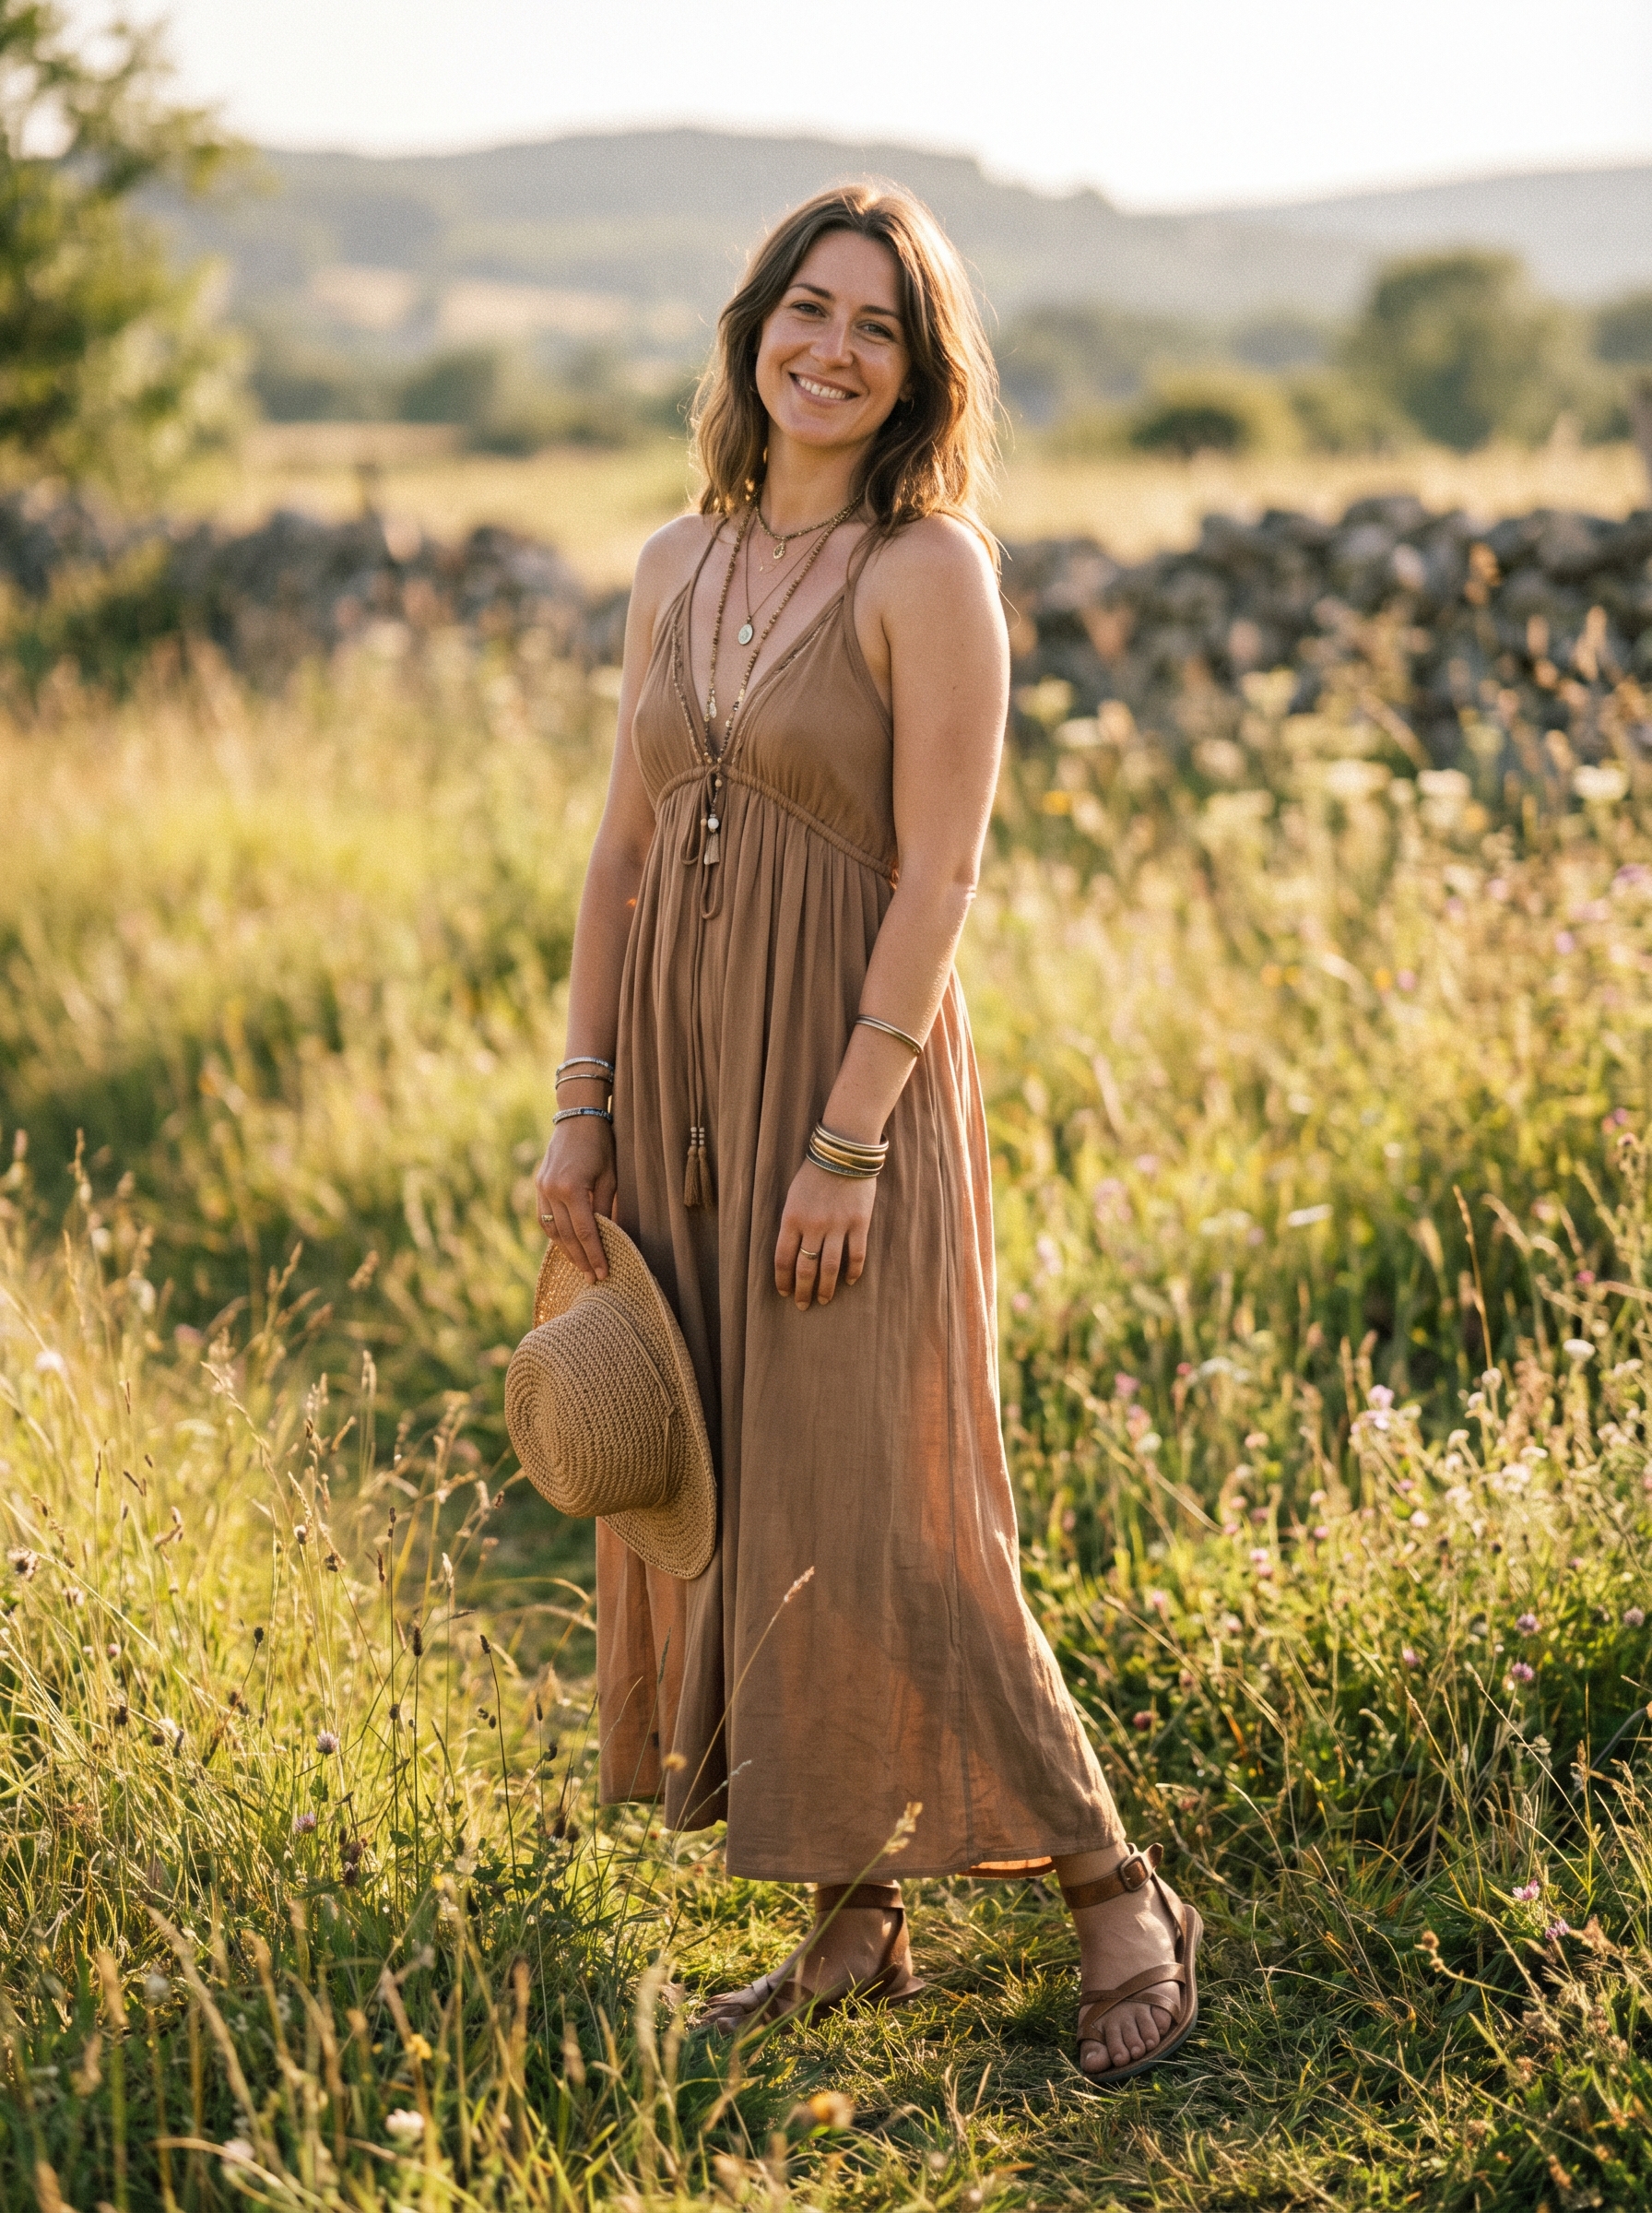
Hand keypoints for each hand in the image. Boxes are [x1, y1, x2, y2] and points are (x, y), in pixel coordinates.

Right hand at [534, 1117, 616, 1281]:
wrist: (577, 1118)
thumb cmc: (600, 1145)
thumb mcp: (609, 1177)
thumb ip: (604, 1207)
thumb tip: (607, 1236)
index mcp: (571, 1189)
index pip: (585, 1232)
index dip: (594, 1255)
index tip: (603, 1273)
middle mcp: (552, 1191)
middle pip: (567, 1236)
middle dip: (580, 1259)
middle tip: (592, 1278)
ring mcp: (541, 1189)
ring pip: (552, 1230)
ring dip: (565, 1250)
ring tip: (580, 1265)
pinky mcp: (539, 1186)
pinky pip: (544, 1217)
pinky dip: (555, 1233)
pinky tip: (566, 1244)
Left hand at [774, 1160, 877, 1309]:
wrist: (844, 1152)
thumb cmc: (814, 1173)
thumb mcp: (793, 1197)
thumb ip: (792, 1224)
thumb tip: (791, 1253)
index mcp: (792, 1218)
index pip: (783, 1258)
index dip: (782, 1279)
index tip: (784, 1292)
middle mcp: (813, 1225)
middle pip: (805, 1268)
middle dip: (802, 1291)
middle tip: (802, 1305)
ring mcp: (838, 1225)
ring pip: (830, 1267)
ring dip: (826, 1288)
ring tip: (824, 1300)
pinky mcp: (860, 1223)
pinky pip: (856, 1255)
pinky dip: (852, 1272)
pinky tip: (849, 1281)